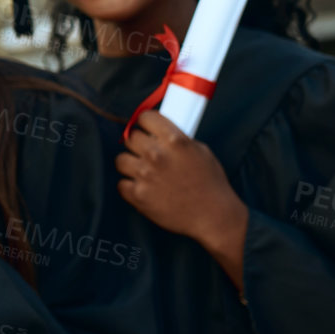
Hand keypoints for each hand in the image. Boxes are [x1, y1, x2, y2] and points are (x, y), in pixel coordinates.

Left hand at [117, 109, 248, 290]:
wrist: (213, 216)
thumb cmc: (210, 184)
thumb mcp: (200, 151)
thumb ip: (177, 139)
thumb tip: (157, 132)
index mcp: (175, 140)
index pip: (145, 117)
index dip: (146, 122)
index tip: (147, 127)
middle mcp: (157, 155)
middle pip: (131, 137)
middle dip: (139, 143)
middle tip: (148, 152)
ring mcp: (145, 175)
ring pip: (121, 159)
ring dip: (132, 164)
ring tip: (146, 172)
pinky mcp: (138, 195)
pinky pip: (122, 183)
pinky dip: (131, 186)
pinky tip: (145, 187)